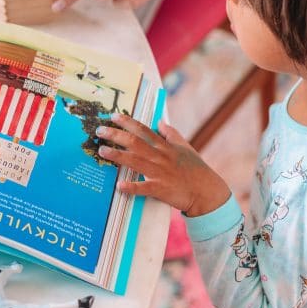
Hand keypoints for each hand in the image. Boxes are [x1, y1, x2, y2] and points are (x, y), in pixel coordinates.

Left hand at [96, 113, 230, 216]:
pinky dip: (131, 187)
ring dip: (117, 156)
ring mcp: (160, 173)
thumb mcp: (185, 146)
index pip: (143, 129)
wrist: (206, 191)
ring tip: (102, 151)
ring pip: (135, 161)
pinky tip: (119, 185)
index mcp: (165, 146)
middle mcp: (160, 156)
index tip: (114, 116)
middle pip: (134, 142)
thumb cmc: (195, 168)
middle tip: (100, 130)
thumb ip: (171, 133)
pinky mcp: (160, 189)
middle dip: (116, 135)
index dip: (127, 122)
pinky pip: (143, 188)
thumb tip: (160, 121)